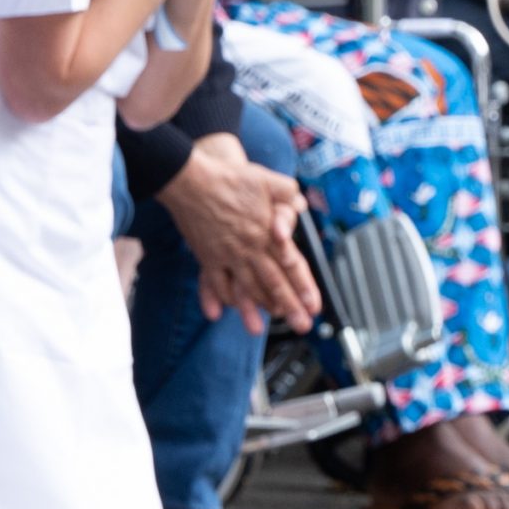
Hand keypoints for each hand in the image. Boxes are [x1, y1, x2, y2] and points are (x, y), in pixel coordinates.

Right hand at [153, 133, 319, 335]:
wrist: (193, 180)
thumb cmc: (232, 179)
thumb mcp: (269, 180)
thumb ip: (289, 194)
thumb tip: (301, 205)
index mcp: (267, 232)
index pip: (291, 265)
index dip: (304, 286)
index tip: (314, 306)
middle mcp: (249, 247)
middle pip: (273, 282)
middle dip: (289, 306)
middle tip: (301, 325)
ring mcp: (226, 254)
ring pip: (245, 287)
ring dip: (254, 309)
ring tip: (261, 330)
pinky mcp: (206, 255)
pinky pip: (214, 281)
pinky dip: (218, 297)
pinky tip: (220, 312)